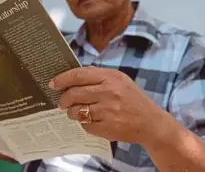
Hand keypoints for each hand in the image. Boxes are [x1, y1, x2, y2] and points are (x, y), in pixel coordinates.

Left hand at [50, 66, 166, 144]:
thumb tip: (71, 77)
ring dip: (71, 112)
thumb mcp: (119, 80)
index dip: (62, 79)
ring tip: (74, 111)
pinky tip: (90, 120)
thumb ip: (97, 77)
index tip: (53, 84)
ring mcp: (108, 111)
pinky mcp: (107, 127)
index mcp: (110, 77)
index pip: (78, 75)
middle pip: (74, 94)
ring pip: (77, 111)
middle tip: (62, 102)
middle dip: (63, 99)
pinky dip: (84, 123)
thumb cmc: (132, 98)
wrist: (151, 122)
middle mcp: (109, 92)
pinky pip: (85, 125)